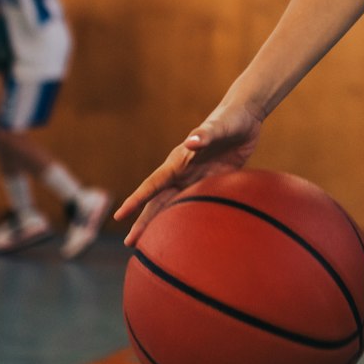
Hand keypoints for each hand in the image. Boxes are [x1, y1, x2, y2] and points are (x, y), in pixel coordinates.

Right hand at [115, 102, 264, 250]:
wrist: (244, 118)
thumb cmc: (228, 120)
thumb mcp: (217, 127)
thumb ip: (205, 134)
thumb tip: (191, 141)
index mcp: (178, 162)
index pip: (152, 185)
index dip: (136, 201)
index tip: (119, 216)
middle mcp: (183, 173)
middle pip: (159, 202)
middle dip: (144, 222)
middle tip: (130, 244)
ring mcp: (197, 179)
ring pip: (175, 207)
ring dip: (164, 225)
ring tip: (152, 245)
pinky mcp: (212, 183)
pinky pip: (198, 205)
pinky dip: (189, 220)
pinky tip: (187, 235)